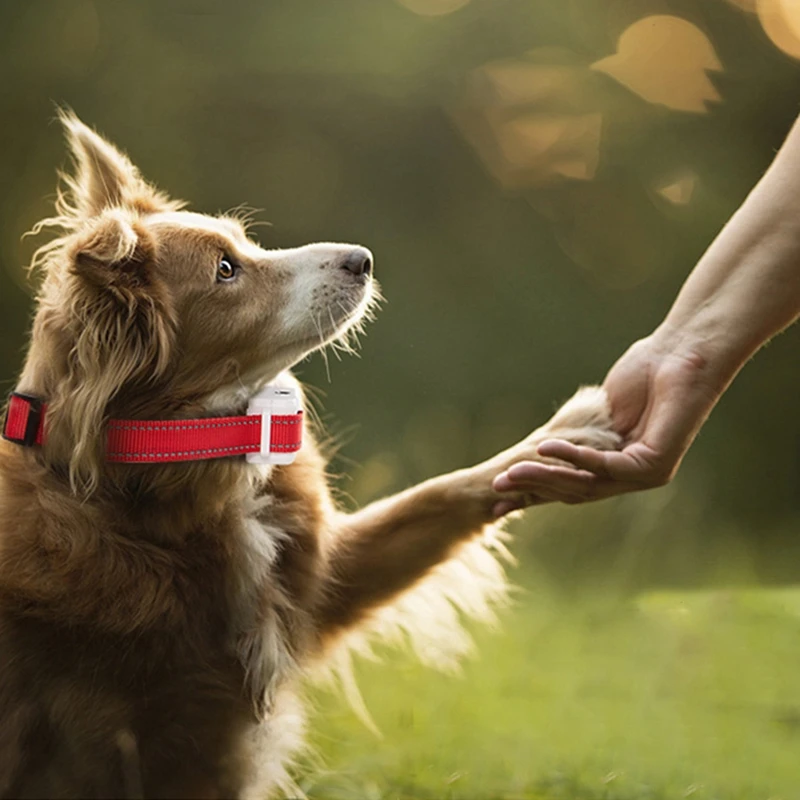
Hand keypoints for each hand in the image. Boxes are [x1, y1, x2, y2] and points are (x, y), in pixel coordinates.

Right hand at [492, 332, 724, 504]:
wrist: (683, 353)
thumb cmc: (644, 373)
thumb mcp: (599, 409)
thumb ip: (577, 434)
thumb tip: (541, 448)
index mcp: (620, 466)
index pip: (571, 485)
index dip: (536, 491)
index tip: (500, 498)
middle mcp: (633, 477)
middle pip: (574, 491)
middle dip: (533, 490)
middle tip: (496, 487)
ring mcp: (646, 476)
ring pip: (586, 484)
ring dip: (545, 477)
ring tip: (510, 474)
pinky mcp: (655, 466)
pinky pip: (605, 466)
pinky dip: (573, 457)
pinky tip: (545, 448)